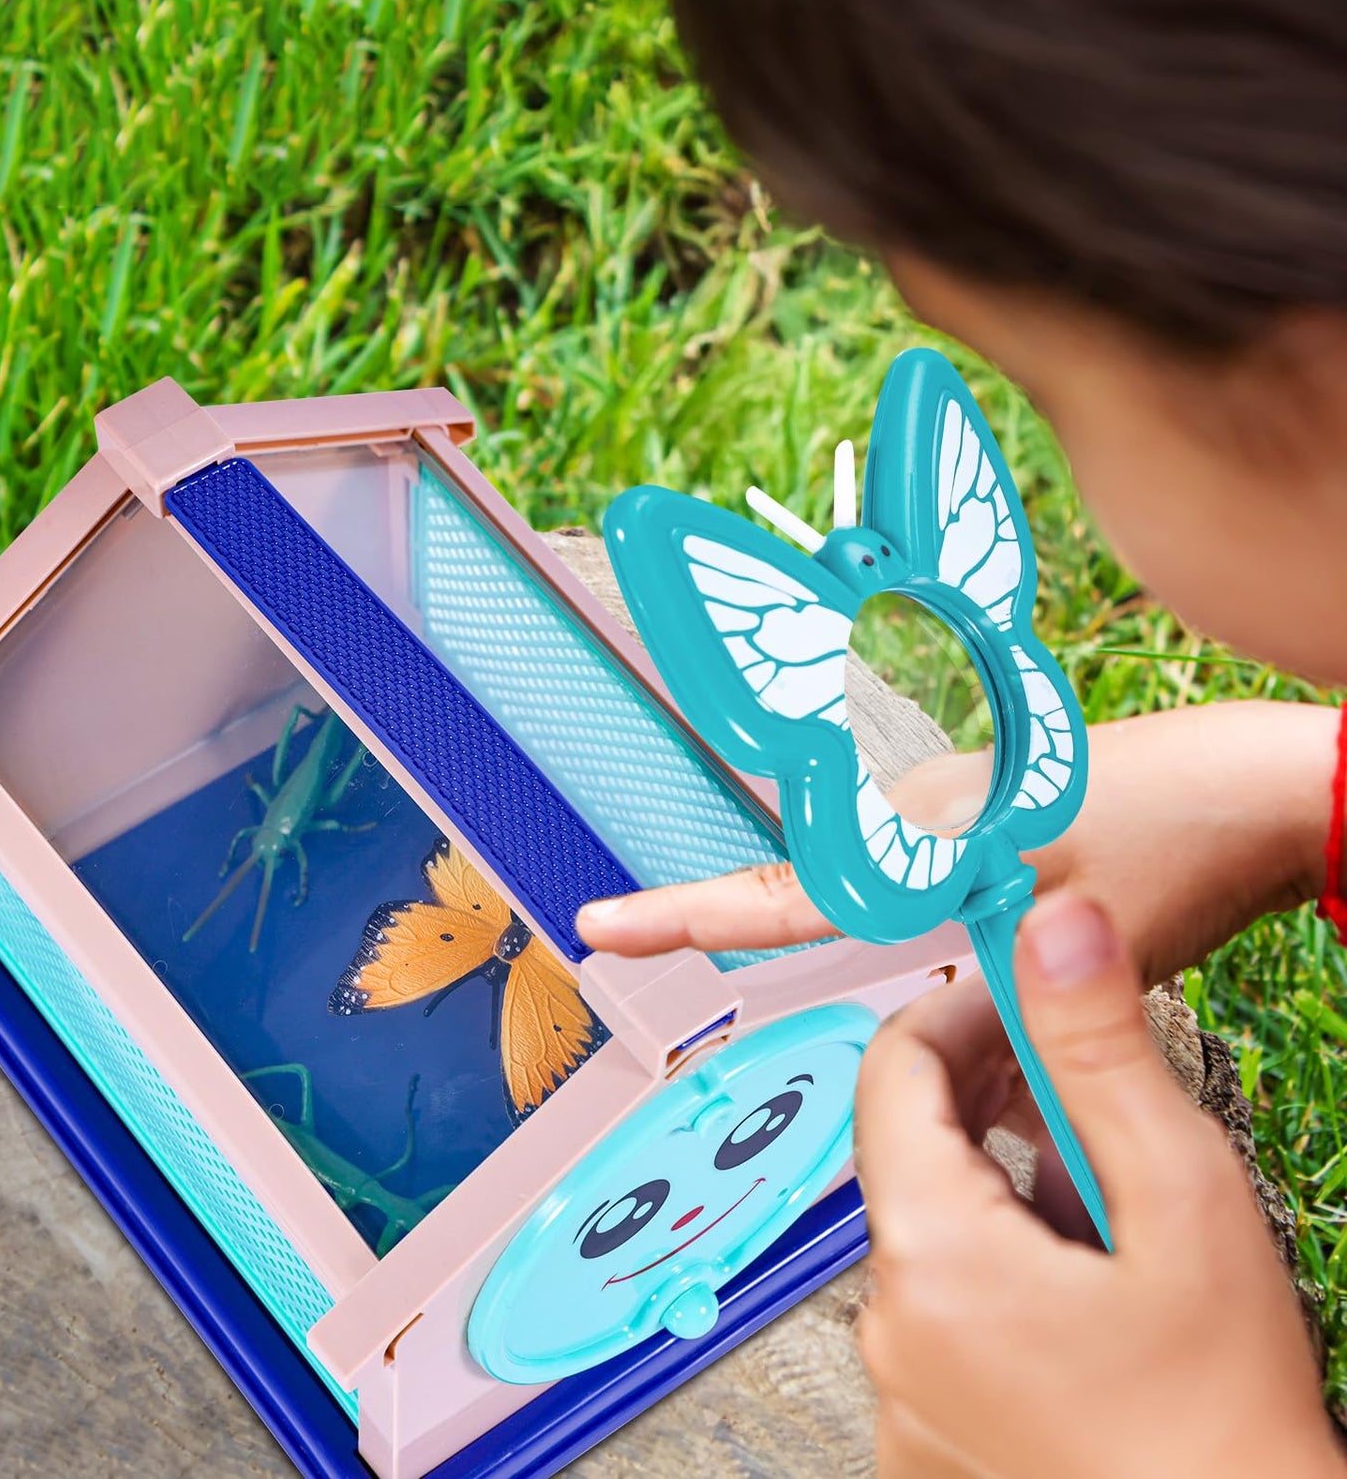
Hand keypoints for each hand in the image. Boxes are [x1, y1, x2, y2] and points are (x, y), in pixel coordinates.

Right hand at [576, 702, 1337, 982]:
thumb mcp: (1064, 959)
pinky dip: (931, 930)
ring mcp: (953, 801)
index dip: (680, 916)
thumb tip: (918, 1074)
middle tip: (682, 935)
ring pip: (875, 889)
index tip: (601, 925)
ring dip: (887, 947)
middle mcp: (920, 803)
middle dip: (770, 926)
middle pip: (816, 886)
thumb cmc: (1175, 857)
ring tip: (940, 976)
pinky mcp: (988, 811)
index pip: (777, 893)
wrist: (1260, 789)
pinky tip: (981, 963)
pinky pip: (923, 878)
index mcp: (921, 834)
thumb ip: (976, 1019)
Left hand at [856, 892, 1342, 1478]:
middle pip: (912, 1153)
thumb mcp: (1181, 1202)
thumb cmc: (1229, 1423)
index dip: (958, 1013)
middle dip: (991, 1097)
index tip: (1024, 996)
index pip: (892, 1071)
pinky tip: (1084, 1283)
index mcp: (928, 1255)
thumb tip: (1055, 924)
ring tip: (1105, 1197)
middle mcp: (886, 1326)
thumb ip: (1101, 1050)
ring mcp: (902, 1392)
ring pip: (935, 1233)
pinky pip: (943, 1316)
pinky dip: (999, 1272)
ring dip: (1006, 1189)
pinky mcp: (927, 1437)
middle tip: (1077, 1082)